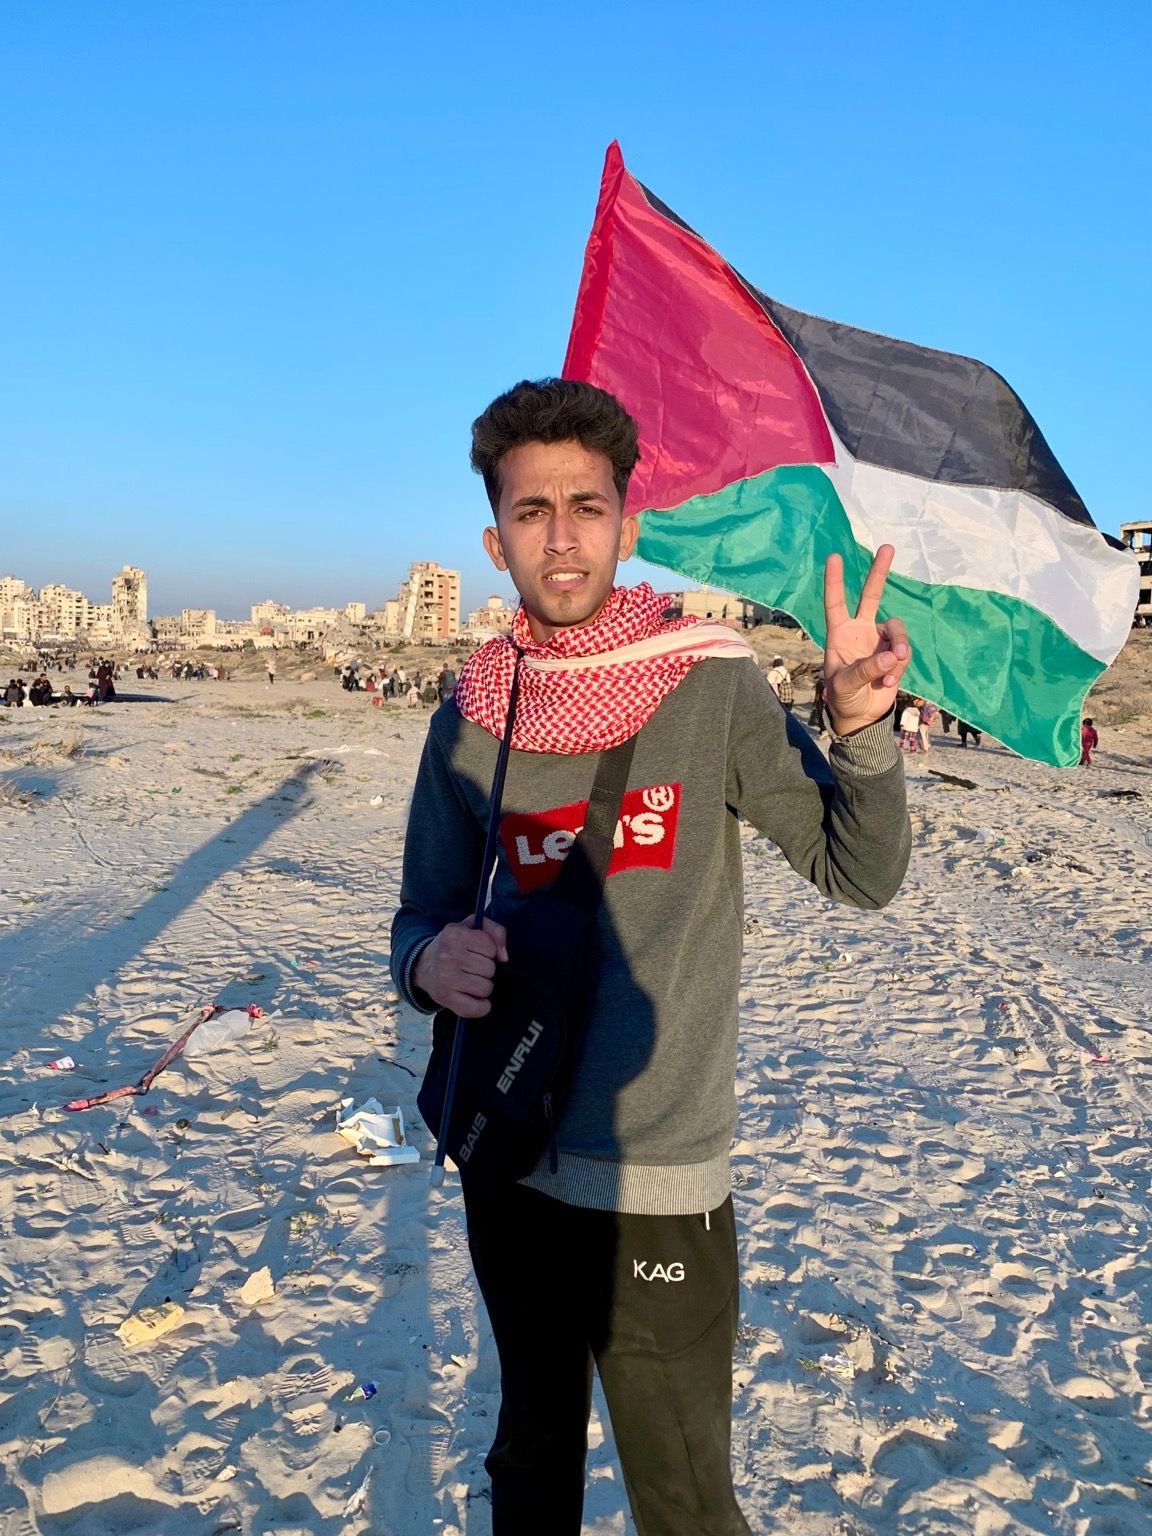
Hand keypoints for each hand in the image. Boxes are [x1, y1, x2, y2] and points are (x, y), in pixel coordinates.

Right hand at [412, 917, 508, 1017]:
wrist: (423, 965)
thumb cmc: (453, 945)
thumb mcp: (471, 927)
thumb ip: (495, 931)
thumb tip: (504, 957)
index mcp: (455, 933)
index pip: (491, 948)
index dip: (488, 951)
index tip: (476, 952)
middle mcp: (448, 954)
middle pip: (490, 969)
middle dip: (485, 969)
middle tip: (470, 967)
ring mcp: (446, 977)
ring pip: (486, 988)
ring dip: (482, 986)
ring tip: (469, 980)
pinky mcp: (445, 998)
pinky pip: (477, 1008)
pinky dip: (481, 1007)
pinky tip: (475, 999)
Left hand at [822, 544, 910, 734]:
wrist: (861, 715)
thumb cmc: (843, 698)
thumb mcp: (845, 686)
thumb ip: (866, 670)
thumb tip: (892, 655)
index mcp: (840, 634)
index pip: (835, 603)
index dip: (834, 581)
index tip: (833, 556)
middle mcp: (860, 631)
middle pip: (871, 595)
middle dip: (879, 572)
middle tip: (887, 547)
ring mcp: (880, 640)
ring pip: (897, 630)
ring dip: (899, 647)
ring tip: (894, 667)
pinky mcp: (895, 653)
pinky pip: (904, 652)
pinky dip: (898, 668)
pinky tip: (888, 683)